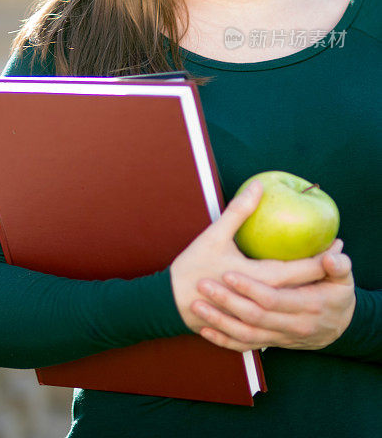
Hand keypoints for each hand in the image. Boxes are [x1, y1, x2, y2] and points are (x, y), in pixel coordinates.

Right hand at [170, 180, 333, 332]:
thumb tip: (257, 186)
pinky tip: (299, 295)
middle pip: (304, 287)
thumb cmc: (192, 268)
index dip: (323, 258)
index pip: (301, 270)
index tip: (338, 244)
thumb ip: (238, 211)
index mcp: (260, 279)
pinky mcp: (250, 321)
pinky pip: (278, 314)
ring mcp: (258, 313)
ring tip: (325, 272)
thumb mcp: (214, 236)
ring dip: (311, 287)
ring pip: (293, 302)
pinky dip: (292, 304)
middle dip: (323, 270)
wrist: (170, 302)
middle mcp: (264, 299)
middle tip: (338, 253)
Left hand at [191, 246, 355, 351]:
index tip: (227, 273)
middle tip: (203, 284)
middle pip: (253, 316)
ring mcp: (279, 337)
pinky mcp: (269, 341)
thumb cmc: (337, 295)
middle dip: (227, 301)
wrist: (339, 326)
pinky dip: (223, 340)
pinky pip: (243, 346)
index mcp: (306, 306)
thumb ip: (337, 266)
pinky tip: (204, 328)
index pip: (272, 298)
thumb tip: (333, 254)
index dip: (250, 288)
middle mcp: (291, 326)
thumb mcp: (343, 280)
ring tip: (197, 304)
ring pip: (244, 333)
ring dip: (219, 321)